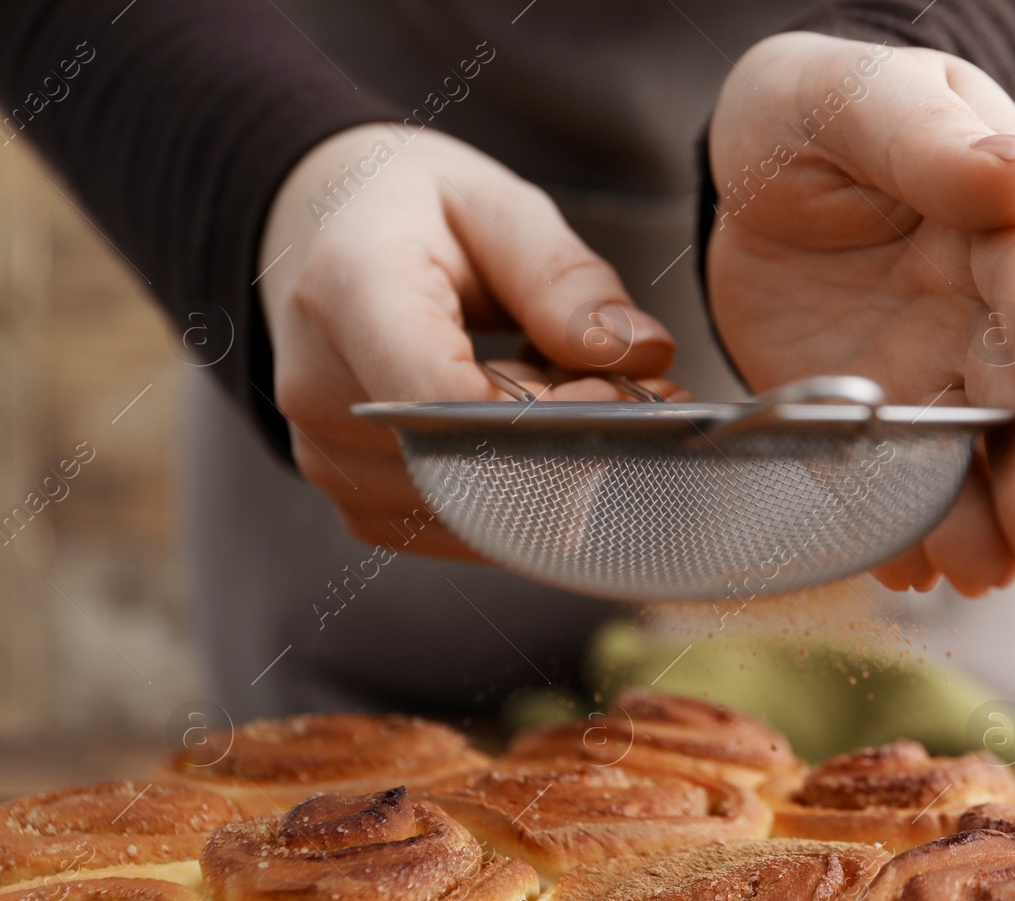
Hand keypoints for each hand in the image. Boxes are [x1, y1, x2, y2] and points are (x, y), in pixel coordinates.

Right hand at [257, 125, 678, 556]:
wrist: (324, 241)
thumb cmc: (416, 216)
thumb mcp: (496, 206)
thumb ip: (566, 278)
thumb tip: (642, 354)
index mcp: (348, 293)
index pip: (445, 400)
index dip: (555, 415)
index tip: (633, 390)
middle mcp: (320, 394)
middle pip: (475, 467)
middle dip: (578, 442)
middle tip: (644, 393)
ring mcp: (332, 463)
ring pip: (485, 512)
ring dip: (555, 468)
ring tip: (574, 395)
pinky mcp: (362, 507)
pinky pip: (472, 530)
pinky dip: (524, 492)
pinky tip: (530, 429)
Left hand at [707, 33, 1014, 594]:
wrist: (766, 168)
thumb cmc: (828, 110)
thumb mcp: (863, 99)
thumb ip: (930, 142)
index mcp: (1011, 224)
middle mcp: (990, 316)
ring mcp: (936, 377)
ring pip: (972, 461)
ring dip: (981, 523)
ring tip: (978, 574)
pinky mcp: (875, 421)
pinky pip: (891, 481)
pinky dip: (900, 528)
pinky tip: (905, 568)